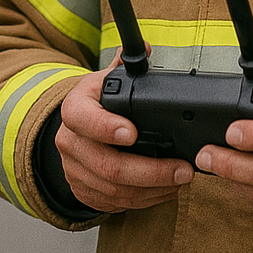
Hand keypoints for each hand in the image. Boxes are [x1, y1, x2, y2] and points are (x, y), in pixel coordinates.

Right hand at [56, 54, 193, 211]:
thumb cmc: (95, 103)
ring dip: (153, 190)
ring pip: (115, 190)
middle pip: (108, 166)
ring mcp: (75, 171)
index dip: (107, 128)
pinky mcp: (83, 192)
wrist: (73, 130)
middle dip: (151, 171)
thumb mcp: (104, 80)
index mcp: (74, 110)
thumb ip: (125, 65)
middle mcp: (69, 143)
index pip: (84, 120)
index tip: (133, 133)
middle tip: (182, 169)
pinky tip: (164, 191)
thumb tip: (145, 48)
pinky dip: (144, 200)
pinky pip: (115, 203)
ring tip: (181, 180)